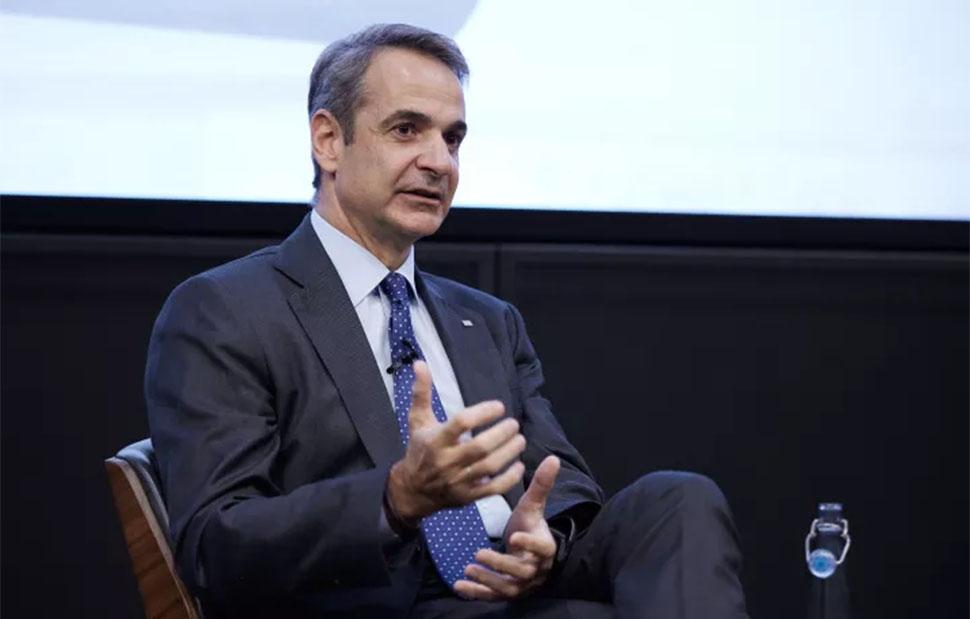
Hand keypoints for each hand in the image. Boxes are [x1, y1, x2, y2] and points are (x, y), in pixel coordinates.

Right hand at [386, 361, 526, 522]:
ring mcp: (458, 480)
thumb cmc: (419, 449)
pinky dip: (509, 478)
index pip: (461, 423)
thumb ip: (422, 392)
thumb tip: (420, 363)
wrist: (412, 490)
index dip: (483, 412)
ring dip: (509, 452)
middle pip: (479, 447)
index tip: (499, 406)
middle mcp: (446, 461)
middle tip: (514, 424)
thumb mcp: (417, 420)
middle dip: (501, 434)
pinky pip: (492, 489)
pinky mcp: (467, 496)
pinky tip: (518, 465)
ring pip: (489, 467)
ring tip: (520, 439)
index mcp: (435, 440)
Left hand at [455, 455, 561, 600]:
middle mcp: (536, 569)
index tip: (514, 537)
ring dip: (488, 580)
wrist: (531, 555)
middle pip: (523, 571)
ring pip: (508, 587)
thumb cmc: (530, 527)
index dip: (530, 545)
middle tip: (479, 553)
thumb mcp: (533, 507)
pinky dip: (477, 593)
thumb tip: (553, 458)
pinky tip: (460, 586)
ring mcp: (523, 584)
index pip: (541, 548)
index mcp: (544, 546)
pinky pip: (494, 597)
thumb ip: (541, 485)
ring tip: (469, 568)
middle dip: (501, 564)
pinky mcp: (509, 592)